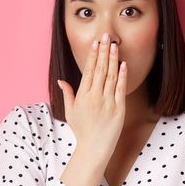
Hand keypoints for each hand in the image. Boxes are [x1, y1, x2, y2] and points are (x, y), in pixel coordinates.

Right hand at [57, 32, 127, 153]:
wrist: (94, 148)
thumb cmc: (82, 130)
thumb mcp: (70, 112)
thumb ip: (68, 94)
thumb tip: (61, 80)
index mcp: (82, 96)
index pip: (88, 71)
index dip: (92, 56)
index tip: (95, 43)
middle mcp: (95, 97)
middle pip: (100, 70)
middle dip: (103, 52)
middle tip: (106, 36)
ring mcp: (107, 102)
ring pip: (110, 76)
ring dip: (113, 60)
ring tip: (115, 45)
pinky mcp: (119, 109)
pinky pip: (120, 89)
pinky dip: (122, 76)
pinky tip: (123, 64)